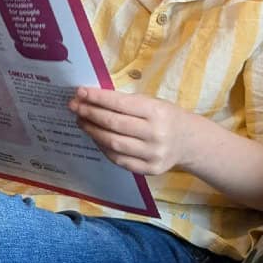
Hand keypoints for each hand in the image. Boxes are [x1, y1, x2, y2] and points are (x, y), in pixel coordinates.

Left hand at [69, 87, 197, 175]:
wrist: (188, 141)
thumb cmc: (164, 116)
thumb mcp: (151, 103)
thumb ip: (125, 102)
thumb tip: (90, 98)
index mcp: (157, 112)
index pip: (120, 104)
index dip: (97, 98)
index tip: (80, 92)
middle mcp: (156, 134)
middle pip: (113, 124)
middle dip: (90, 113)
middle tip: (74, 106)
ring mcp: (152, 154)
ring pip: (113, 143)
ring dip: (92, 131)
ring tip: (81, 121)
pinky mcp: (149, 169)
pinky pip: (118, 159)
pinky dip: (102, 147)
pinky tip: (94, 137)